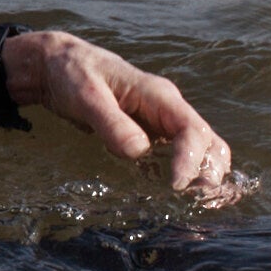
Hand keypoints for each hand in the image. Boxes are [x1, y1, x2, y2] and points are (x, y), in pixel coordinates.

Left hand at [0, 29, 240, 204]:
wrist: (60, 65)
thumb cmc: (74, 75)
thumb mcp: (86, 97)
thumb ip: (112, 123)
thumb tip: (138, 152)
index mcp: (158, 95)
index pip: (191, 128)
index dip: (190, 159)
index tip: (176, 186)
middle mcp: (168, 108)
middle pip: (207, 140)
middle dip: (209, 170)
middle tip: (198, 203)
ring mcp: (162, 122)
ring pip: (200, 149)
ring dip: (204, 174)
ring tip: (198, 205)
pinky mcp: (152, 135)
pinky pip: (179, 155)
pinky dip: (187, 174)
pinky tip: (180, 197)